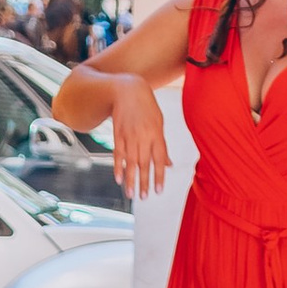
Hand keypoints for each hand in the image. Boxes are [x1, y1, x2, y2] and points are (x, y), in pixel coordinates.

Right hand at [105, 77, 169, 199]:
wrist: (127, 90)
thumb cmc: (147, 107)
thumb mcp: (159, 123)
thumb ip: (162, 146)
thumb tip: (168, 165)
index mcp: (156, 134)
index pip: (159, 159)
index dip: (159, 176)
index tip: (159, 190)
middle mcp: (143, 136)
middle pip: (144, 163)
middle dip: (145, 182)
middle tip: (145, 197)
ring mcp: (129, 135)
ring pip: (130, 162)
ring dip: (130, 179)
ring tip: (131, 194)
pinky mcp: (117, 134)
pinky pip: (118, 153)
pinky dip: (118, 166)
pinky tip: (118, 178)